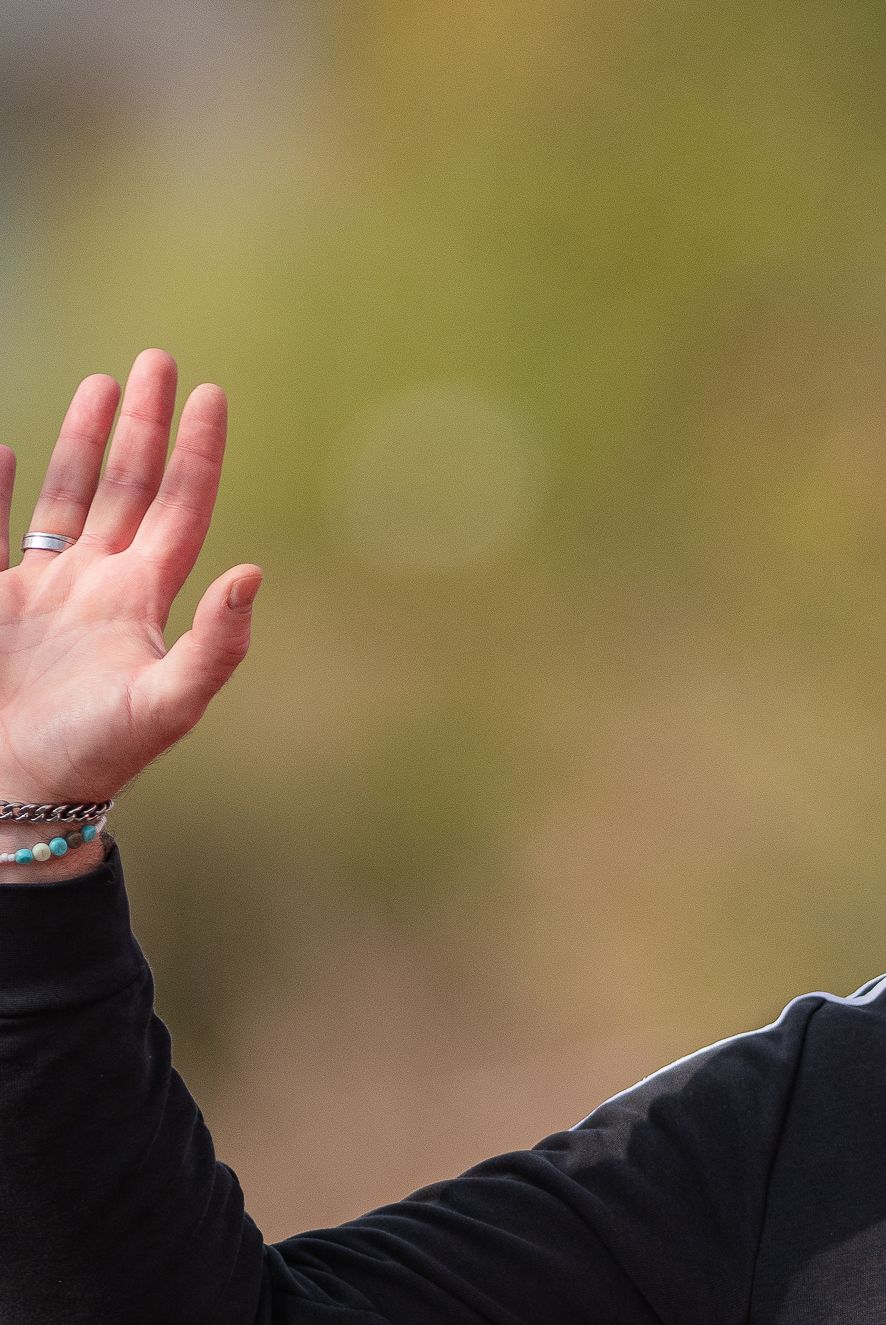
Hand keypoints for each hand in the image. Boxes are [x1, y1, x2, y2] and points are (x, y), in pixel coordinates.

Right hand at [0, 353, 259, 820]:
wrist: (21, 793)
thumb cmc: (96, 757)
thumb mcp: (166, 706)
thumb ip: (215, 648)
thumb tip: (251, 576)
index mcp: (142, 604)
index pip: (180, 510)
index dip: (197, 453)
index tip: (212, 393)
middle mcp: (98, 588)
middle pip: (129, 488)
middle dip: (144, 427)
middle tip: (158, 360)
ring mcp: (44, 593)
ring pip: (68, 497)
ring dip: (82, 442)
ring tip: (102, 385)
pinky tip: (5, 448)